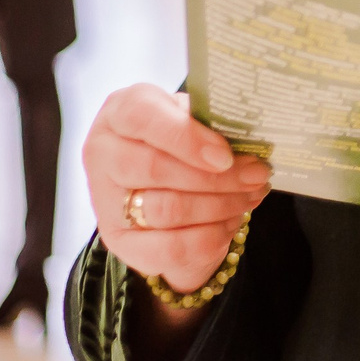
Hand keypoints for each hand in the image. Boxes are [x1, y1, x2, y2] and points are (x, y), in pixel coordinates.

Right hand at [84, 83, 273, 294]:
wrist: (161, 182)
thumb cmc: (181, 139)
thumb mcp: (192, 119)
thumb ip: (210, 124)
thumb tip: (248, 142)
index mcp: (119, 112)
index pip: (141, 116)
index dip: (186, 137)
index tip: (225, 155)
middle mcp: (102, 154)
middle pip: (155, 169)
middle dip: (216, 177)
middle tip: (257, 175)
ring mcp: (105, 201)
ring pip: (165, 209)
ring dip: (219, 205)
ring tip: (251, 195)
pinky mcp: (118, 241)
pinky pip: (169, 248)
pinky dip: (209, 236)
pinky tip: (231, 221)